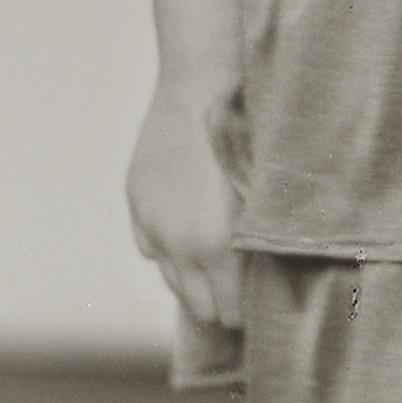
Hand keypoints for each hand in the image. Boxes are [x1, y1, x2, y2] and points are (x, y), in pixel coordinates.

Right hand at [127, 79, 245, 379]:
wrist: (203, 87)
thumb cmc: (249, 137)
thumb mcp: (264, 198)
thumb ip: (259, 247)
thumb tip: (264, 281)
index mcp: (218, 245)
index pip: (231, 312)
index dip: (247, 315)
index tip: (261, 313)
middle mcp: (180, 243)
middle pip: (200, 307)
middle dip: (222, 306)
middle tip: (242, 299)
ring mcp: (153, 224)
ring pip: (172, 281)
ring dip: (194, 283)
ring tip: (217, 276)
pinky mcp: (137, 204)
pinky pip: (150, 250)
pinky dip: (169, 252)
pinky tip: (188, 242)